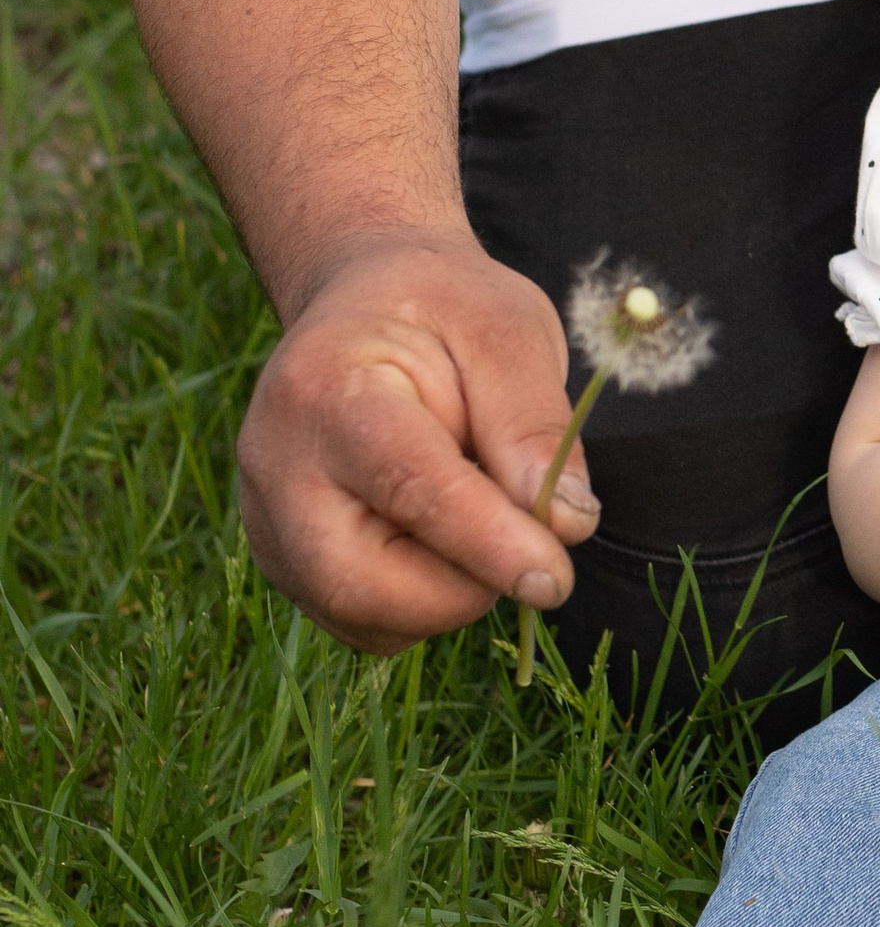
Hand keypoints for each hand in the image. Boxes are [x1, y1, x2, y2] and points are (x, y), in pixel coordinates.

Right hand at [234, 231, 597, 652]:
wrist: (363, 303)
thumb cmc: (442, 309)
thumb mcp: (506, 329)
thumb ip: (533, 423)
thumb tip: (564, 526)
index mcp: (328, 389)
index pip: (407, 486)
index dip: (486, 542)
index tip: (554, 577)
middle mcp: (278, 466)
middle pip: (357, 582)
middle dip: (461, 589)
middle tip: (530, 547)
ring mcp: (267, 522)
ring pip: (363, 617)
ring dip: (448, 595)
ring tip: (478, 512)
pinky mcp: (283, 562)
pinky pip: (362, 622)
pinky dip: (421, 602)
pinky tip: (440, 535)